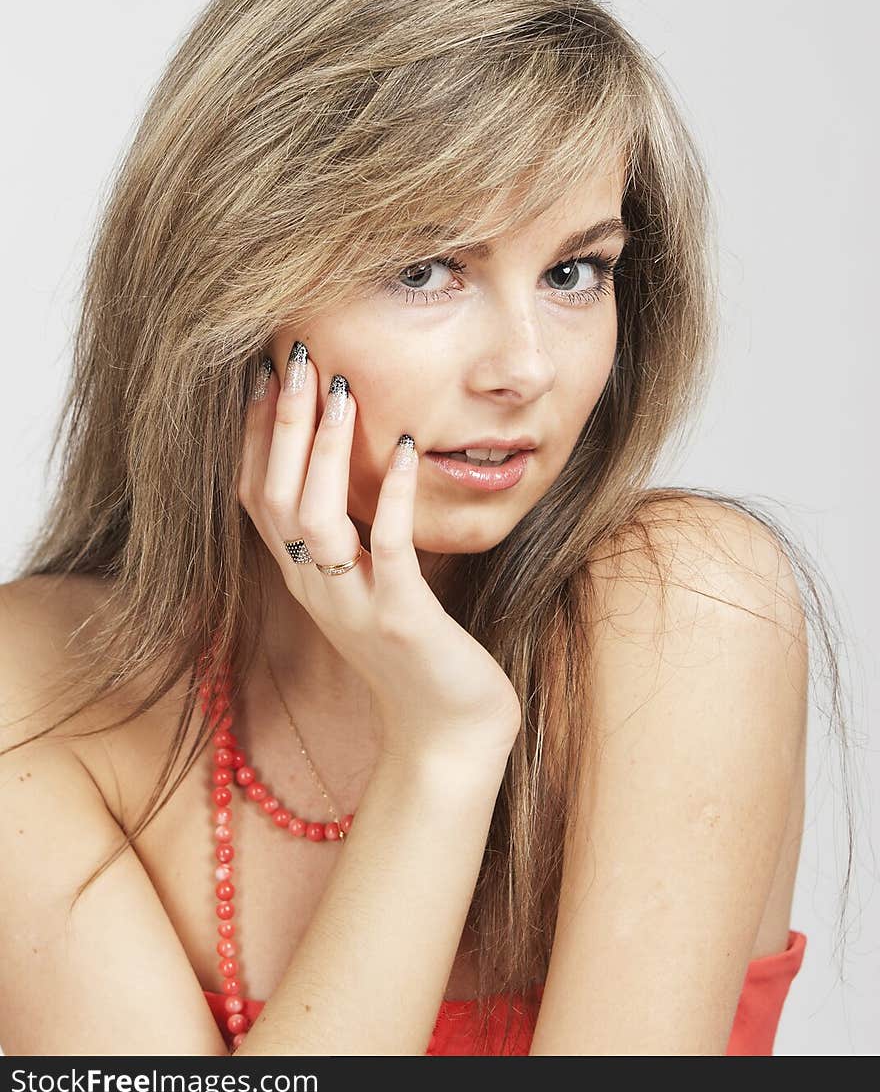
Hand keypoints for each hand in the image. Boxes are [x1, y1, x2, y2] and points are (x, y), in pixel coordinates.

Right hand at [237, 347, 522, 760]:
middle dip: (283, 423)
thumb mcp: (368, 584)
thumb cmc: (415, 651)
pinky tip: (404, 449)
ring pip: (315, 520)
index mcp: (302, 577)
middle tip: (296, 356)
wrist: (448, 735)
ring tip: (342, 391)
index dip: (254, 433)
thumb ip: (351, 532)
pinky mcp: (404, 620)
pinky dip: (392, 497)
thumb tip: (352, 460)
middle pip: (274, 496)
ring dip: (325, 451)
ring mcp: (354, 607)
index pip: (255, 495)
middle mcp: (313, 589)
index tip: (264, 370)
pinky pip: (388, 551)